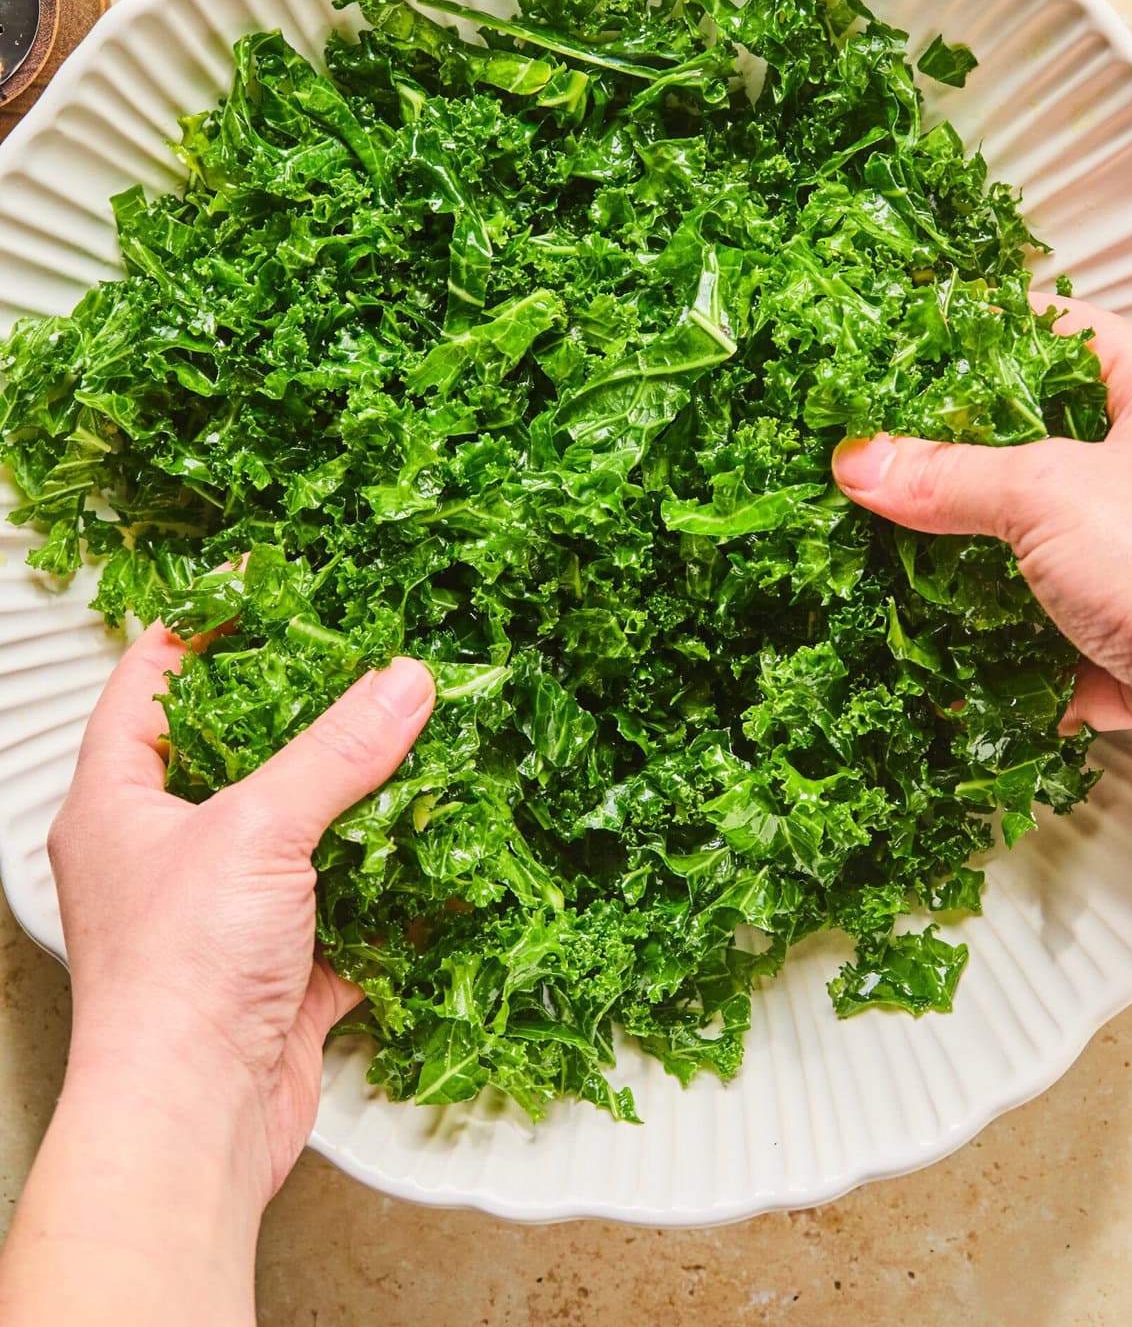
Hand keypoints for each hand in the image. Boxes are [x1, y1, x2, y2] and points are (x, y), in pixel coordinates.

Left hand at [0, 627, 433, 1326]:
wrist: (192, 1123)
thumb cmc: (175, 976)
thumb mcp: (258, 828)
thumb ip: (336, 750)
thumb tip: (403, 681)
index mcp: (118, 801)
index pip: (152, 681)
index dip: (205, 627)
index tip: (265, 585)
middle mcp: (164, 851)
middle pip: (237, 752)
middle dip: (305, 712)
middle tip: (364, 658)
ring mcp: (223, 911)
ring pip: (298, 829)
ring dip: (358, 798)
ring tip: (417, 740)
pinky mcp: (278, 967)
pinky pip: (345, 906)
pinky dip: (391, 884)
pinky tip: (438, 852)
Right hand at [833, 293, 1131, 800]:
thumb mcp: (1047, 493)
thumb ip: (950, 475)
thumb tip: (865, 461)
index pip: (1076, 337)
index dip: (1003, 332)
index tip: (931, 345)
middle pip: (1048, 445)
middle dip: (970, 459)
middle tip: (901, 449)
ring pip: (1044, 544)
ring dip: (978, 559)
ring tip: (908, 545)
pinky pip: (1050, 632)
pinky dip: (1001, 645)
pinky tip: (954, 646)